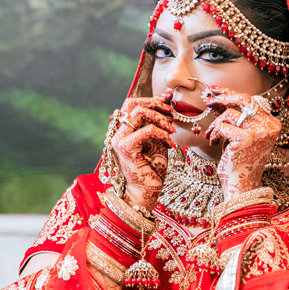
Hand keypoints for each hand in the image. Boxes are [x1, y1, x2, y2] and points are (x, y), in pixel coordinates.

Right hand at [111, 90, 174, 211]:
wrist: (146, 192)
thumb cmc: (152, 169)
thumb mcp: (158, 141)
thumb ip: (159, 123)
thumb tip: (168, 101)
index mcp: (123, 130)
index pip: (133, 104)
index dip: (151, 98)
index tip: (169, 97)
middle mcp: (117, 132)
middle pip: (131, 103)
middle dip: (154, 103)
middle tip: (171, 112)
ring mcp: (119, 139)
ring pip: (138, 112)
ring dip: (159, 117)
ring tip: (171, 130)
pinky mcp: (126, 148)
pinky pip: (147, 130)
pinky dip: (162, 134)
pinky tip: (169, 144)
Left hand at [202, 86, 280, 200]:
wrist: (241, 186)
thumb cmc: (240, 163)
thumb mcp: (239, 136)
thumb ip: (233, 117)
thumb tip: (216, 98)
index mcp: (272, 125)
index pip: (251, 101)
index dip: (231, 94)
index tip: (216, 90)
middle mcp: (269, 127)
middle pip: (244, 100)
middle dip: (223, 97)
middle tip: (209, 100)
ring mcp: (259, 133)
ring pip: (229, 114)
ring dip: (215, 124)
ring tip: (212, 136)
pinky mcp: (245, 139)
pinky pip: (222, 126)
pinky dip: (214, 133)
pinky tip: (214, 143)